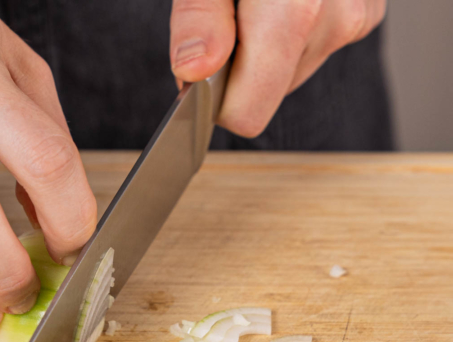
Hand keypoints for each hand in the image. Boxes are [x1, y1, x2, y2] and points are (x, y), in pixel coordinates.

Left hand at [169, 0, 386, 136]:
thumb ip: (200, 18)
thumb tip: (193, 72)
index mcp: (294, 12)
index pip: (247, 114)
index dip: (212, 102)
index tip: (198, 72)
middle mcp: (335, 20)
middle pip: (267, 96)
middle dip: (240, 69)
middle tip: (230, 17)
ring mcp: (356, 16)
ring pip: (290, 74)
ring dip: (265, 48)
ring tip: (258, 1)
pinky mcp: (364, 12)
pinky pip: (312, 48)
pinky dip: (290, 32)